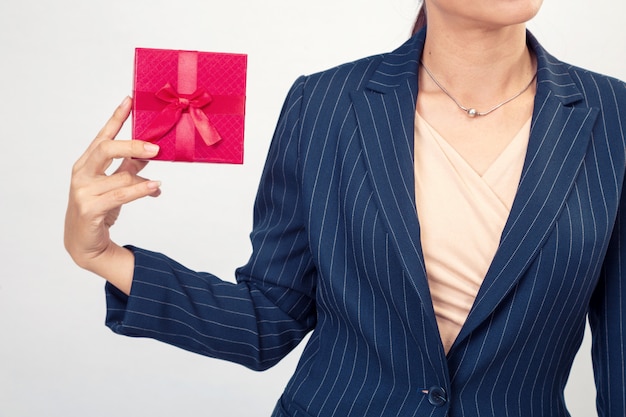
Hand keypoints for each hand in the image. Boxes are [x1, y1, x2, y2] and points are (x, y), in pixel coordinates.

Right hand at [64, 97, 160, 292]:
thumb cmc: (100, 209)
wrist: (85, 244)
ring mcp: (83, 191)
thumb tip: (150, 152)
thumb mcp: (115, 184)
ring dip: (143, 179)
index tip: (129, 100)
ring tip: (158, 183)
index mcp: (86, 163)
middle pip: (106, 149)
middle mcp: (81, 174)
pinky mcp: (90, 209)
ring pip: (120, 176)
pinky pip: (121, 195)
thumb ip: (129, 167)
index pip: (103, 136)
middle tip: (156, 147)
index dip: (116, 118)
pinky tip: (155, 188)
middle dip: (132, 145)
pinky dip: (140, 190)